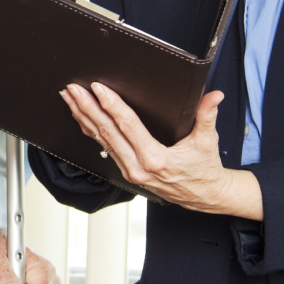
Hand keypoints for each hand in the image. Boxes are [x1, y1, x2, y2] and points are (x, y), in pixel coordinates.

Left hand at [60, 83, 262, 219]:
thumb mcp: (207, 141)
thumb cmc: (204, 169)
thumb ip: (206, 116)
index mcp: (155, 159)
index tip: (98, 89)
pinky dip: (91, 131)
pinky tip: (82, 118)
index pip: (127, 126)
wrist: (204, 195)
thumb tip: (213, 96)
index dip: (111, 105)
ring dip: (84, 118)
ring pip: (101, 140)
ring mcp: (130, 171)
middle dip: (88, 108)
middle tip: (73, 89)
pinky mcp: (127, 171)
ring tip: (70, 99)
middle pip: (107, 132)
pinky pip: (104, 148)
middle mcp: (138, 167)